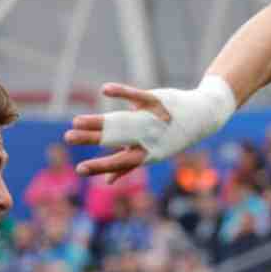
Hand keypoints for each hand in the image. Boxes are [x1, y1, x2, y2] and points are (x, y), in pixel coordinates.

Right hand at [64, 78, 235, 180]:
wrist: (202, 117)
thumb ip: (128, 166)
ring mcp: (153, 119)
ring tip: (76, 121)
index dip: (100, 167)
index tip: (79, 170)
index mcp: (147, 153)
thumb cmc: (172, 138)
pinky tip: (105, 90)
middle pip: (117, 140)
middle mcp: (150, 138)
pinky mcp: (156, 101)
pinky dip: (122, 93)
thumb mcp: (151, 152)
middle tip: (68, 138)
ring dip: (99, 121)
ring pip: (123, 121)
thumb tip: (108, 181)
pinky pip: (137, 97)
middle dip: (92, 140)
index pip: (120, 162)